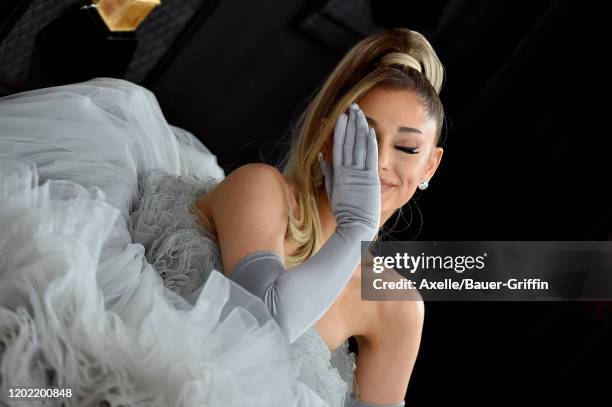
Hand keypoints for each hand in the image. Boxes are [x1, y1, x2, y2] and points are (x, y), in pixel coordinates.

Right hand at [318, 103, 380, 235]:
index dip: (340, 130)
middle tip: (352, 107)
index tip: (341, 116)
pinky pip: (370, 157)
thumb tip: (322, 157)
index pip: (338, 146)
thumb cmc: (345, 212)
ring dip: (360, 128)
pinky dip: (370, 143)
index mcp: (337, 173)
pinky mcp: (370, 179)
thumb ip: (328, 173)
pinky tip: (370, 130)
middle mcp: (347, 170)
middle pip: (348, 142)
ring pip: (359, 146)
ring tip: (360, 113)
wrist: (356, 226)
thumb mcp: (332, 191)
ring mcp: (359, 174)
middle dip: (350, 123)